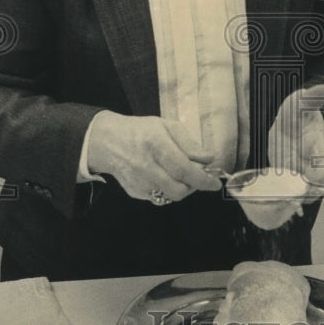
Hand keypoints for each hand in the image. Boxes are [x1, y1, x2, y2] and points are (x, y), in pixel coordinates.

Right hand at [86, 111, 221, 202]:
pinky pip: (160, 197)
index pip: (183, 169)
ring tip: (181, 175)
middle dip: (194, 186)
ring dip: (182, 188)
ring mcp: (138, 182)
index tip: (215, 183)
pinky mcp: (135, 192)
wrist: (108, 141)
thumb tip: (209, 158)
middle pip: (178, 189)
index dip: (203, 179)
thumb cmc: (141, 131)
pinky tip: (165, 177)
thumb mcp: (167, 127)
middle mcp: (145, 166)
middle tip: (198, 177)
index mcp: (155, 144)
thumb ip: (189, 144)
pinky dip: (168, 190)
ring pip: (170, 196)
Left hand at [267, 84, 323, 203]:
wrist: (290, 126)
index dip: (321, 173)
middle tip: (287, 197)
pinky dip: (274, 201)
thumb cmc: (297, 115)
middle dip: (302, 195)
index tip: (312, 178)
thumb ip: (309, 97)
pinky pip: (282, 197)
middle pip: (313, 189)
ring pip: (298, 197)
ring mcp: (298, 177)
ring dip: (286, 201)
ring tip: (271, 203)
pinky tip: (261, 201)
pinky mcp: (285, 184)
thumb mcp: (300, 103)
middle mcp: (311, 168)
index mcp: (319, 149)